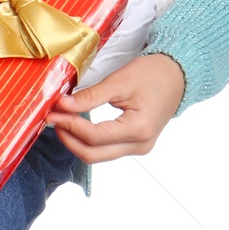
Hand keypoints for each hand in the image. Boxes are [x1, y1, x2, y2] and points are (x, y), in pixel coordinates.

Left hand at [45, 51, 184, 162]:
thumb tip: (62, 104)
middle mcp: (140, 145)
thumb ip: (90, 96)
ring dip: (76, 140)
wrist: (176, 76)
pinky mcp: (135, 143)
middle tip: (52, 118)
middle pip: (93, 154)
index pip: (94, 136)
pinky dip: (88, 139)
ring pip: (98, 154)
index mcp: (139, 129)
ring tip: (60, 119)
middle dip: (68, 138)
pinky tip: (76, 123)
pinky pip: (106, 149)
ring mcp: (139, 147)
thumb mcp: (118, 81)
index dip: (69, 125)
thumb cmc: (152, 74)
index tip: (52, 110)